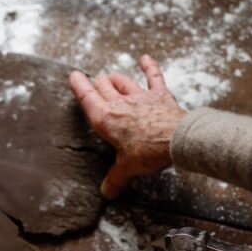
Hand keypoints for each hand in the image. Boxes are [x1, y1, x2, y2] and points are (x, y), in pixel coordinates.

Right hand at [69, 54, 186, 199]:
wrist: (177, 139)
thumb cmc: (149, 152)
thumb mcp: (128, 168)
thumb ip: (115, 178)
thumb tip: (106, 192)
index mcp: (107, 120)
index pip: (88, 99)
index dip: (79, 86)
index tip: (74, 76)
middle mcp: (121, 104)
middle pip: (105, 87)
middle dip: (98, 83)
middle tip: (96, 81)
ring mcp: (141, 97)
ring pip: (124, 82)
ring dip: (116, 78)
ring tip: (111, 76)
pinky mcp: (160, 95)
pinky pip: (153, 77)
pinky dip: (149, 66)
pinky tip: (145, 58)